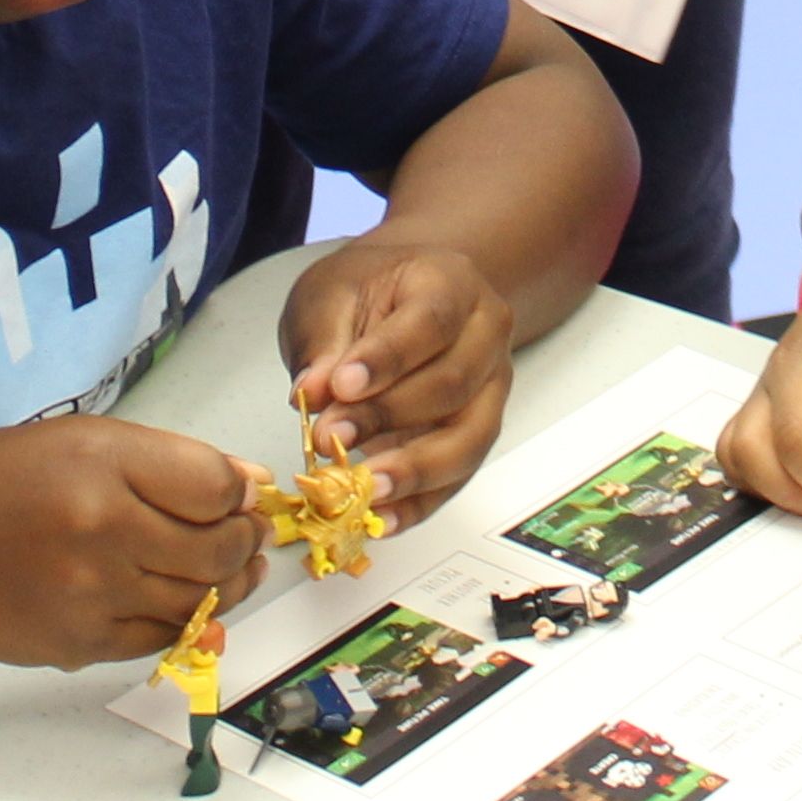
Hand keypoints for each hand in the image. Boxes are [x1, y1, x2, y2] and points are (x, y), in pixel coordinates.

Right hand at [0, 417, 264, 668]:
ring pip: (198, 600)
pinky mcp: (81, 647)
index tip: (245, 490)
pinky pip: (160, 638)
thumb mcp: (82, 441)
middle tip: (253, 530)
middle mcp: (103, 533)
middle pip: (216, 548)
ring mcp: (93, 598)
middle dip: (247, 539)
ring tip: (239, 566)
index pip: (214, 485)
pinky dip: (188, 620)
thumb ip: (166, 461)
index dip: (241, 490)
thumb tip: (246, 482)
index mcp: (104, 466)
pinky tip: (192, 599)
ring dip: (231, 584)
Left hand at [279, 238, 516, 526]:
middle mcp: (486, 333)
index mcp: (452, 282)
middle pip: (452, 383)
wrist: (396, 302)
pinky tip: (381, 518)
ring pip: (468, 438)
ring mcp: (490, 386)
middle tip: (328, 438)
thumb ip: (323, 344)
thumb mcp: (330, 298)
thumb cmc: (364, 294)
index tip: (341, 386)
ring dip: (412, 470)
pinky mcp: (478, 432)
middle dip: (387, 418)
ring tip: (363, 490)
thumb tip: (311, 394)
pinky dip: (419, 504)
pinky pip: (457, 477)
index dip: (388, 357)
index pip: (430, 320)